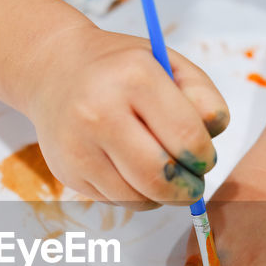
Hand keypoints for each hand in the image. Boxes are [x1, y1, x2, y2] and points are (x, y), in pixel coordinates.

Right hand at [25, 25, 229, 207]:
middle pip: (160, 178)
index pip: (187, 137)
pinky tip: (132, 171)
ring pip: (138, 198)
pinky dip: (135, 195)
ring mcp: (78, 145)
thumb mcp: (168, 64)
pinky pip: (116, 201)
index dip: (205, 157)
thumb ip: (203, 97)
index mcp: (134, 77)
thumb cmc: (123, 69)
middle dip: (187, 189)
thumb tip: (212, 137)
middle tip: (192, 184)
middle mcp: (99, 112)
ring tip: (163, 175)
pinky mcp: (66, 170)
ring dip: (162, 197)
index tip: (204, 159)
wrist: (54, 68)